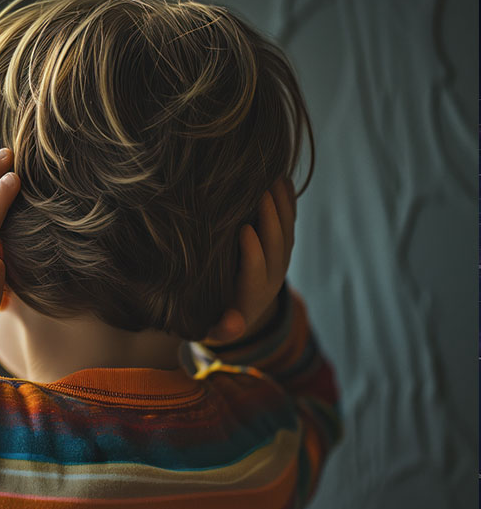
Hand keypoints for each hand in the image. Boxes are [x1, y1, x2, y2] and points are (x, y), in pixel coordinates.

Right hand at [202, 177, 295, 345]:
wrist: (241, 314)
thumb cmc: (216, 317)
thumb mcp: (216, 330)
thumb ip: (223, 330)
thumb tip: (233, 326)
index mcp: (253, 293)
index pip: (256, 268)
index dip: (253, 250)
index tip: (243, 229)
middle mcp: (272, 275)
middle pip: (277, 245)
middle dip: (270, 219)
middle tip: (259, 192)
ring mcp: (281, 259)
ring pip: (288, 230)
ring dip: (282, 205)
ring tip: (271, 178)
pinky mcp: (283, 248)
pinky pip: (290, 223)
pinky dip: (288, 202)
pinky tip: (281, 179)